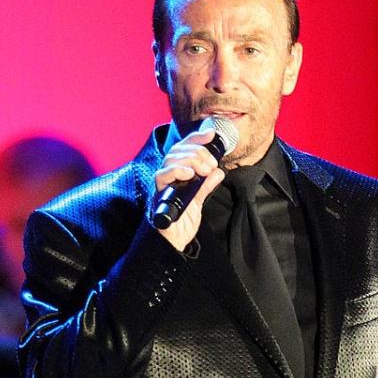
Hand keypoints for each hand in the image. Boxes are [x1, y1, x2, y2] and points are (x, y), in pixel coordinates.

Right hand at [153, 126, 225, 250]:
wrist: (172, 243)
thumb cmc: (181, 222)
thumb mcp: (199, 201)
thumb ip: (206, 185)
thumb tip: (219, 171)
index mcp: (176, 175)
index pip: (183, 149)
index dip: (196, 138)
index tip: (211, 134)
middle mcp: (166, 176)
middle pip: (177, 151)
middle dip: (197, 152)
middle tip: (211, 164)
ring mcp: (161, 184)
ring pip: (170, 159)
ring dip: (190, 160)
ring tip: (205, 169)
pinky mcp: (158, 194)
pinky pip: (162, 176)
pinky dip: (176, 170)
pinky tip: (189, 173)